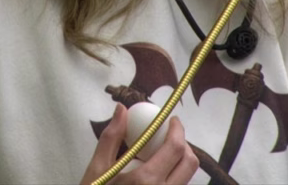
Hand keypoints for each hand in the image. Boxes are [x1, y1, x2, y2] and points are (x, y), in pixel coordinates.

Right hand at [80, 104, 199, 184]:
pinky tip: (155, 176)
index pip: (176, 148)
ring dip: (179, 162)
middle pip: (190, 163)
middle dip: (183, 145)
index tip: (171, 120)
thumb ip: (111, 137)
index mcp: (146, 181)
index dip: (178, 129)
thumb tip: (122, 109)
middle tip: (167, 137)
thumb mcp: (97, 170)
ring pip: (186, 179)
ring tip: (159, 157)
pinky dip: (173, 178)